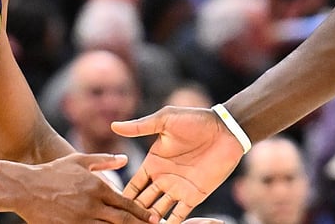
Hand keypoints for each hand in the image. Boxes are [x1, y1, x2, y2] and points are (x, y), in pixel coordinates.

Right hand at [13, 152, 154, 223]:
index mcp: (97, 186)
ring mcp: (82, 219)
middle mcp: (92, 204)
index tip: (154, 218)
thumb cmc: (53, 172)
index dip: (142, 212)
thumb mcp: (79, 161)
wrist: (26, 188)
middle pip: (123, 220)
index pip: (126, 203)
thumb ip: (104, 160)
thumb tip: (125, 158)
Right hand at [111, 106, 245, 223]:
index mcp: (153, 162)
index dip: (122, 195)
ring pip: (157, 211)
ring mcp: (178, 188)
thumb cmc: (195, 121)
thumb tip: (114, 126)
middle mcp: (162, 178)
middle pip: (142, 201)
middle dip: (132, 212)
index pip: (133, 184)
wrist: (225, 130)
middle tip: (120, 221)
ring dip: (148, 220)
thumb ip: (140, 127)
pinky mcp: (194, 196)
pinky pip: (179, 214)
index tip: (109, 206)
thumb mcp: (165, 121)